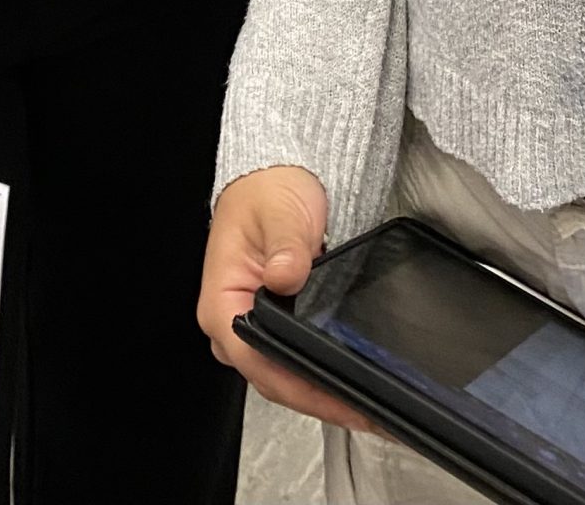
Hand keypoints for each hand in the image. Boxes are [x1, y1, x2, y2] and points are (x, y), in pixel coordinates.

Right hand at [201, 167, 374, 431]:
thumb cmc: (268, 189)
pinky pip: (294, 357)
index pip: (256, 358)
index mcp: (221, 301)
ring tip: (363, 403)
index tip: (337, 397)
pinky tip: (349, 377)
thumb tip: (286, 276)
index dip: (298, 384)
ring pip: (283, 375)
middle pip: (271, 377)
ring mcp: (253, 325)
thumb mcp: (281, 211)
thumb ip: (286, 245)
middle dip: (316, 399)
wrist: (277, 174)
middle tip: (363, 410)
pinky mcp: (273, 321)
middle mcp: (232, 320)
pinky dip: (320, 371)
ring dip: (320, 391)